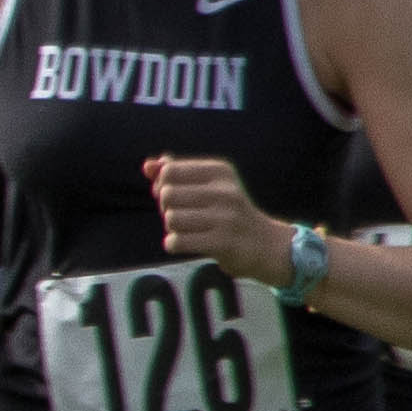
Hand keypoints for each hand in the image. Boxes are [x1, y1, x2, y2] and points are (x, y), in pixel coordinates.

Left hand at [146, 155, 284, 280]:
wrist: (264, 244)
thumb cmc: (226, 211)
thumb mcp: (208, 184)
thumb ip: (176, 172)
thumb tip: (148, 166)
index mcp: (220, 171)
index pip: (169, 171)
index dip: (161, 186)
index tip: (175, 198)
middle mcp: (225, 191)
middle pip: (167, 195)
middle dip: (166, 208)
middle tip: (184, 216)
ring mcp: (226, 217)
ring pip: (171, 218)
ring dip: (172, 228)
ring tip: (190, 230)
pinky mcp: (222, 243)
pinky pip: (177, 241)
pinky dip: (174, 244)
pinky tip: (188, 243)